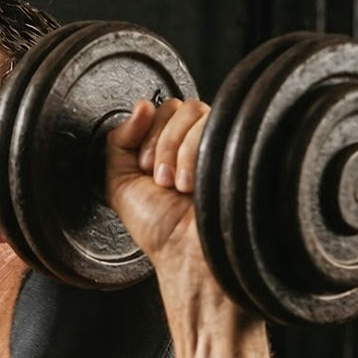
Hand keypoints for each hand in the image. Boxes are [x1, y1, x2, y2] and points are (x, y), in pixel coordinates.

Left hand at [104, 98, 208, 269]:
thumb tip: (140, 105)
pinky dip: (191, 153)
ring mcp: (219, 143)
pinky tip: (190, 184)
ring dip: (174, 150)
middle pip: (176, 106)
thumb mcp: (120, 183)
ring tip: (174, 185)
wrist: (184, 253)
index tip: (144, 169)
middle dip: (159, 143)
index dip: (146, 135)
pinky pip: (212, 123)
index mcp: (169, 147)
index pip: (159, 110)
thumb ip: (119, 141)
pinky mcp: (237, 146)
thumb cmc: (157, 227)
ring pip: (194, 111)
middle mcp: (195, 142)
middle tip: (158, 179)